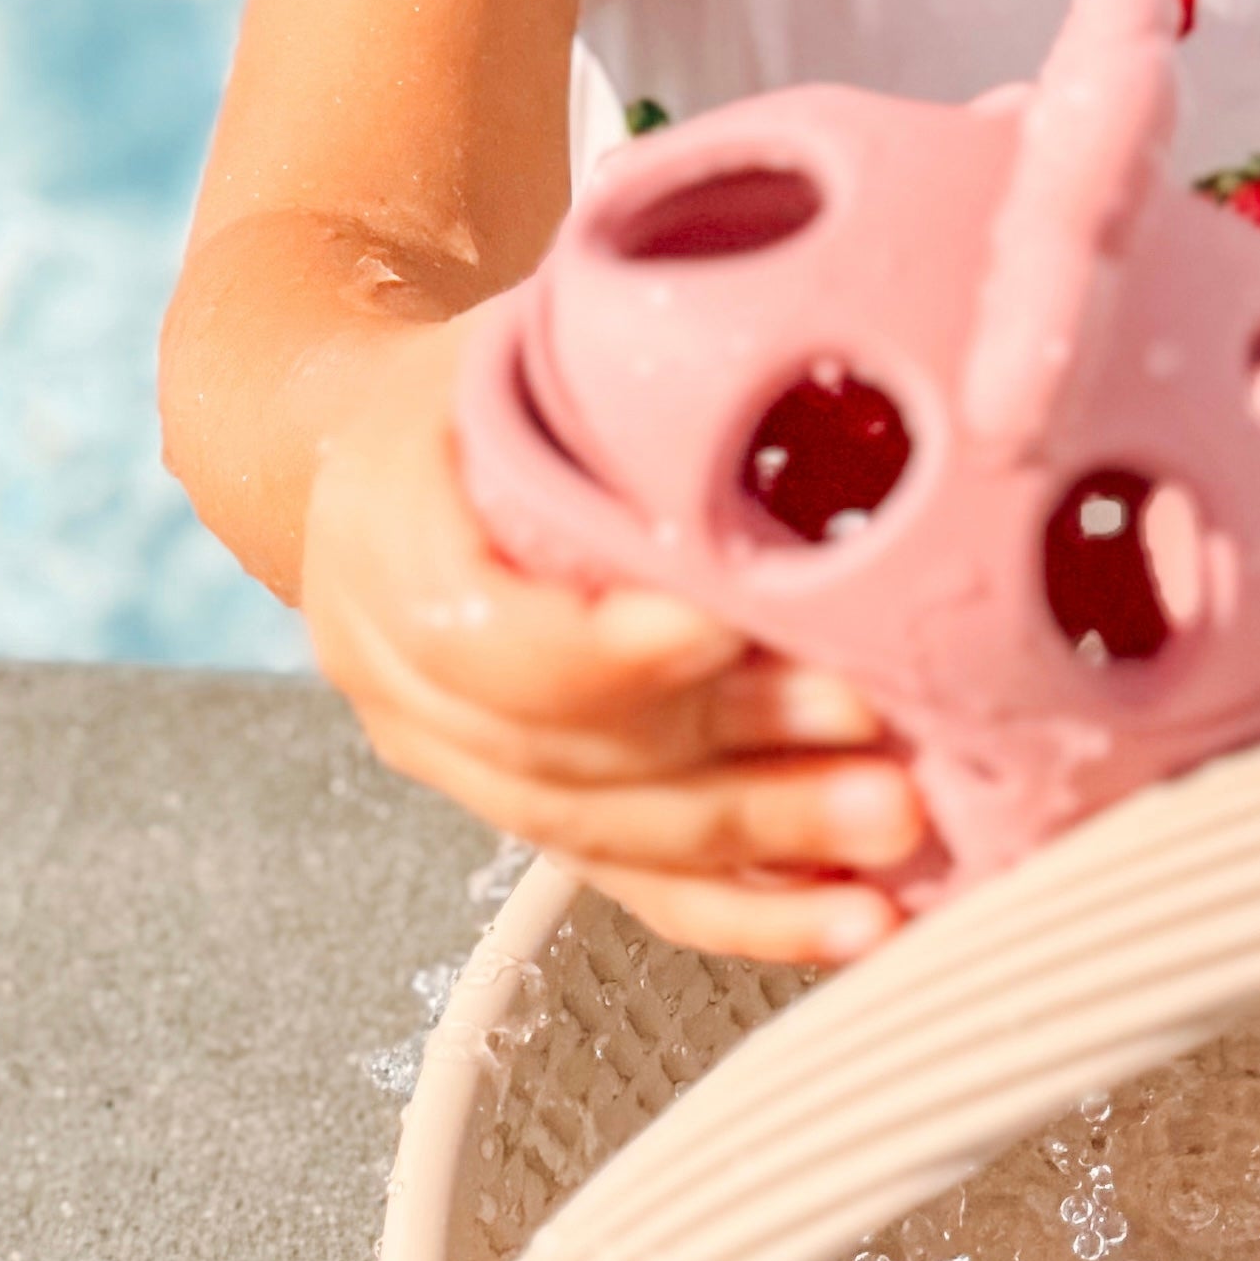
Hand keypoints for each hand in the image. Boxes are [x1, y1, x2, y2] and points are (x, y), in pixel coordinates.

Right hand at [301, 318, 923, 967]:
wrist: (360, 454)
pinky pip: (635, 887)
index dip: (609, 648)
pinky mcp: (532, 815)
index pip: (486, 632)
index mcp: (384, 540)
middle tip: (880, 749)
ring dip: (764, 848)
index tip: (732, 626)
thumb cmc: (478, 380)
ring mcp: (459, 765)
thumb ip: (627, 374)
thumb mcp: (522, 335)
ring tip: (899, 840)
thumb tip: (812, 343)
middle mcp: (400, 678)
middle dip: (736, 764)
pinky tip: (859, 926)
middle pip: (569, 754)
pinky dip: (751, 913)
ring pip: (608, 837)